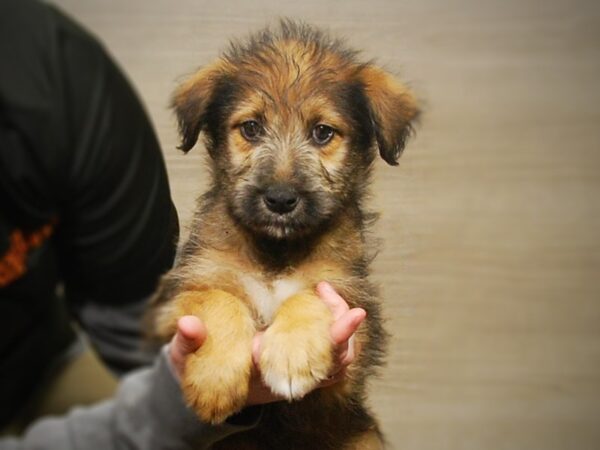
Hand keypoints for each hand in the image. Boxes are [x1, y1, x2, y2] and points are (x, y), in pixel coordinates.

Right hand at [168, 281, 365, 404]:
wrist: (202, 389)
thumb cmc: (196, 370)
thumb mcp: (185, 358)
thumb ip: (187, 342)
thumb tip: (188, 324)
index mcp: (268, 378)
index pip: (315, 362)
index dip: (337, 337)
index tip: (354, 313)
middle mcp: (289, 380)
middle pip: (338, 360)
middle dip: (343, 327)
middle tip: (325, 291)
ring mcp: (297, 375)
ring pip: (339, 358)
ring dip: (339, 324)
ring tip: (323, 292)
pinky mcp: (298, 365)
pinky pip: (330, 353)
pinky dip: (332, 326)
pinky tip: (319, 299)